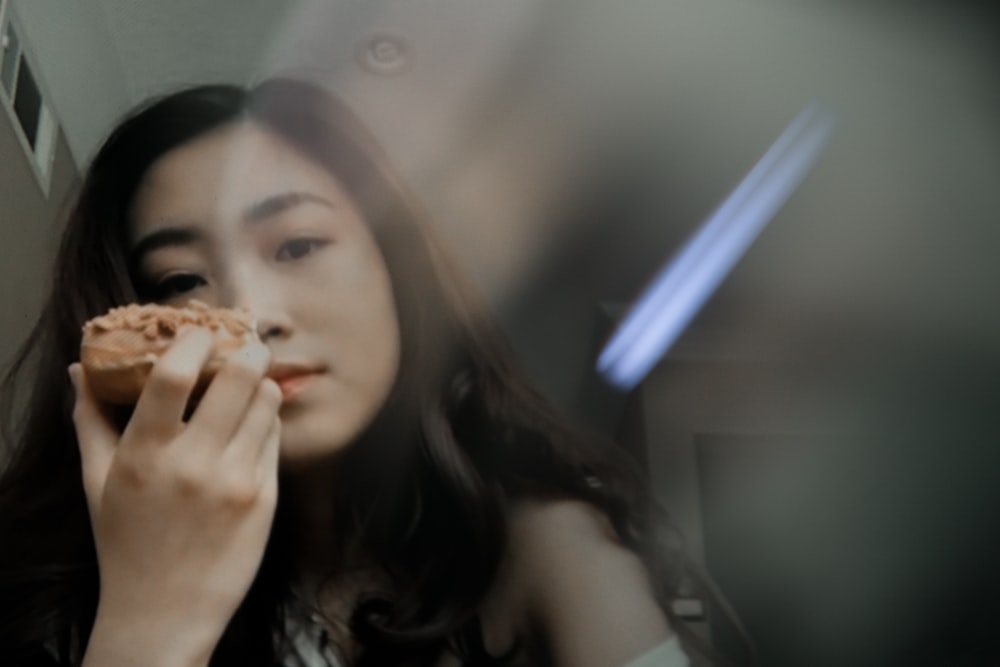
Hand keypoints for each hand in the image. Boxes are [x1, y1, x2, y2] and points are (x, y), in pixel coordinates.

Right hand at [70, 328, 281, 664]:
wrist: (165, 611)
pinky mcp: (265, 498)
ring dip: (260, 385)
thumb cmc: (126, 543)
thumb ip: (90, 419)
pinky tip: (250, 428)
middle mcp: (194, 463)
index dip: (193, 340)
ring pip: (267, 402)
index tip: (198, 332)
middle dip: (247, 350)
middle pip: (240, 376)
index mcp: (145, 454)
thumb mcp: (97, 482)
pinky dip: (267, 422)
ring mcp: (236, 481)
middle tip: (242, 346)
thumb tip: (82, 368)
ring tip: (246, 388)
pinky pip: (276, 438)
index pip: (174, 374)